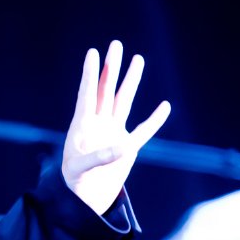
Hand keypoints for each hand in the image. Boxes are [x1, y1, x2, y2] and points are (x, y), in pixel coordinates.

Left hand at [62, 39, 170, 213]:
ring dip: (130, 81)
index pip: (87, 94)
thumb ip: (100, 157)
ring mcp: (113, 132)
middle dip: (111, 67)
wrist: (83, 195)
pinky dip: (155, 120)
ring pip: (123, 101)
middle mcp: (98, 123)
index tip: (93, 53)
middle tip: (116, 44)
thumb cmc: (74, 180)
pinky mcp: (127, 147)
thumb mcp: (80, 169)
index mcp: (82, 125)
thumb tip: (124, 147)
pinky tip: (164, 106)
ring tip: (137, 59)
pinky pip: (144, 131)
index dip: (89, 74)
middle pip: (106, 89)